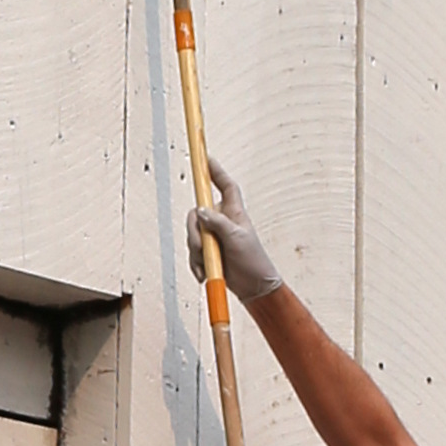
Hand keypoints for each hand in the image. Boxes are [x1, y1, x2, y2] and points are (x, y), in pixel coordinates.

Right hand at [189, 166, 283, 303]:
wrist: (254, 286)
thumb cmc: (252, 260)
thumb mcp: (236, 238)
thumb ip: (217, 222)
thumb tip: (199, 209)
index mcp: (233, 212)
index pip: (225, 185)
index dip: (216, 171)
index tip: (206, 158)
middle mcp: (221, 220)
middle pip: (197, 214)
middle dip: (196, 234)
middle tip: (203, 249)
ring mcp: (213, 236)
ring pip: (192, 234)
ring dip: (196, 252)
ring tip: (208, 267)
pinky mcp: (208, 251)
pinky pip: (192, 252)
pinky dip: (195, 263)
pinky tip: (204, 274)